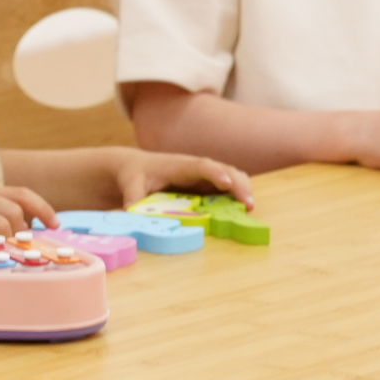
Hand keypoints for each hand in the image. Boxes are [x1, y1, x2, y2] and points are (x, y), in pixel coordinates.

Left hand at [107, 146, 254, 208]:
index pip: (201, 166)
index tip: (226, 183)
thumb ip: (133, 198)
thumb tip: (130, 213)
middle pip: (223, 169)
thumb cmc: (135, 175)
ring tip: (250, 208)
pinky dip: (238, 195)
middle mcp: (196, 168)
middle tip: (248, 204)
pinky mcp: (208, 185)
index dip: (215, 173)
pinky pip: (228, 187)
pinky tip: (244, 210)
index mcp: (179, 166)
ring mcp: (205, 176)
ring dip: (243, 189)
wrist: (137, 167)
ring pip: (231, 177)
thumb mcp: (131, 185)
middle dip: (238, 184)